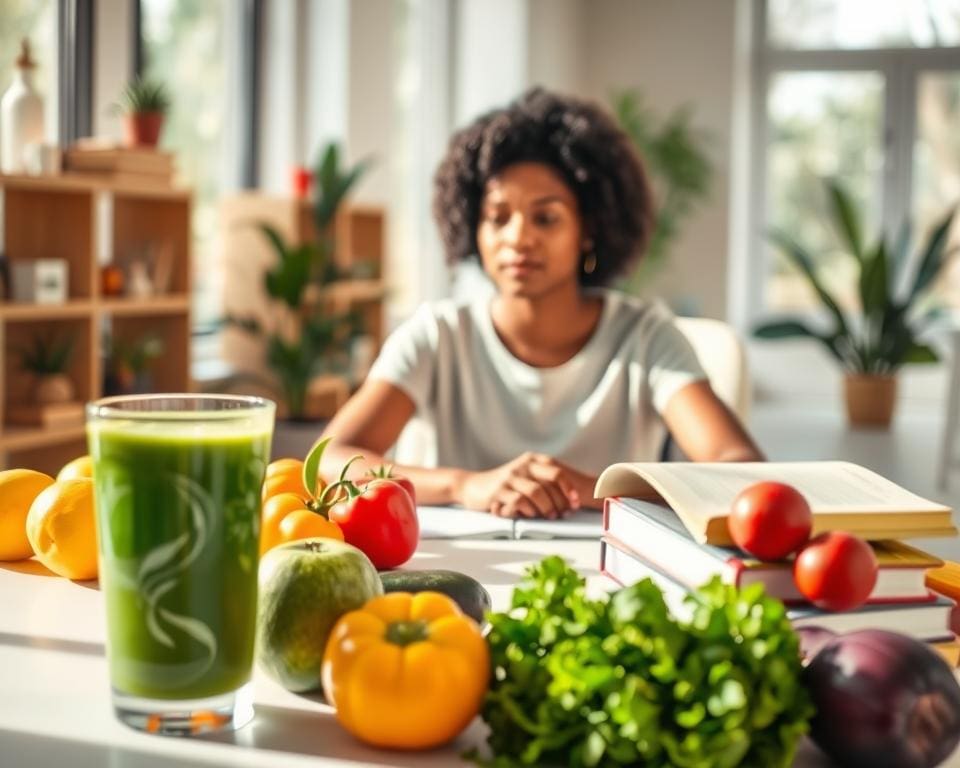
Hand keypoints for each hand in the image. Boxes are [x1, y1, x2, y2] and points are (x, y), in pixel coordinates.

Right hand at [454, 453, 598, 518]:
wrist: (473, 486)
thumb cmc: (505, 486)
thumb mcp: (524, 477)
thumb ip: (544, 482)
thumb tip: (570, 500)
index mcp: (532, 460)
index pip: (557, 470)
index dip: (570, 487)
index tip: (576, 502)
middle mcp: (522, 465)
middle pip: (551, 477)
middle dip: (562, 498)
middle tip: (566, 513)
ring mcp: (510, 477)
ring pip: (536, 491)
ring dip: (548, 507)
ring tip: (551, 516)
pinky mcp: (498, 491)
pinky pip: (519, 501)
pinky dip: (529, 510)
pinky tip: (531, 515)